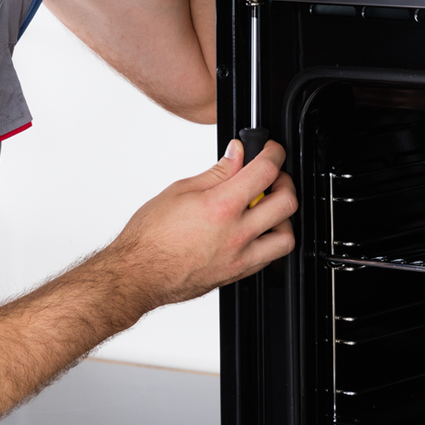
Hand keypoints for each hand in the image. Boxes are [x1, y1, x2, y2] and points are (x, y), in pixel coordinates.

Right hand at [105, 138, 296, 312]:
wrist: (138, 274)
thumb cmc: (150, 236)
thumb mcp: (181, 190)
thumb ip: (217, 172)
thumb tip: (236, 155)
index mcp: (221, 207)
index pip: (265, 172)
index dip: (274, 154)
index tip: (271, 151)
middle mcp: (236, 234)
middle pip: (286, 203)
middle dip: (284, 182)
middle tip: (272, 177)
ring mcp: (239, 258)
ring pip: (287, 237)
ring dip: (283, 217)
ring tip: (267, 208)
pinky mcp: (237, 274)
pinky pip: (270, 258)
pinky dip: (270, 241)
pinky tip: (255, 230)